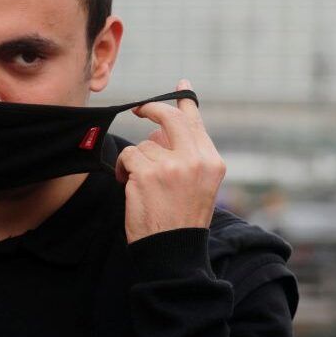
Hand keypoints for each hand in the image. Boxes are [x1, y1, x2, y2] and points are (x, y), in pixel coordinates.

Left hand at [115, 79, 226, 243]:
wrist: (172, 251)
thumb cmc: (181, 220)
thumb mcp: (197, 186)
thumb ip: (184, 155)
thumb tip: (160, 129)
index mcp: (212, 162)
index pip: (197, 123)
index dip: (186, 101)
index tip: (182, 85)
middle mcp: (196, 160)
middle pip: (170, 118)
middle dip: (152, 109)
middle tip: (139, 109)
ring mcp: (172, 166)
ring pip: (145, 144)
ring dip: (136, 160)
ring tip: (140, 183)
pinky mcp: (148, 174)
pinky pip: (128, 156)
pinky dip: (123, 169)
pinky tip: (128, 185)